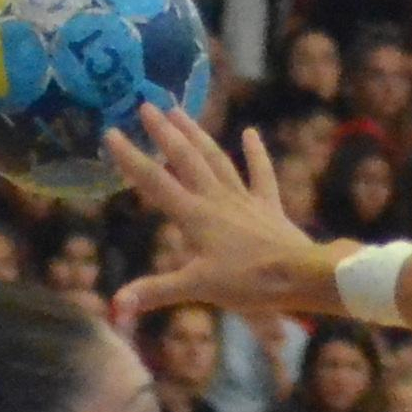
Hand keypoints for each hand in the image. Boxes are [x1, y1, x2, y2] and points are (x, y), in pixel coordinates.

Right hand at [102, 105, 337, 324]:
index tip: (111, 133)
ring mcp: (244, 199)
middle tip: (145, 105)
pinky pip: (261, 174)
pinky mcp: (268, 206)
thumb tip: (115, 306)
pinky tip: (250, 133)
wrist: (300, 276)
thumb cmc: (248, 283)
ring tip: (179, 110)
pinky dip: (256, 153)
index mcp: (194, 216)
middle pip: (185, 159)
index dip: (130, 158)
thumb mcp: (197, 288)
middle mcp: (216, 199)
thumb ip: (155, 292)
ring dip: (197, 134)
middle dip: (163, 133)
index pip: (155, 182)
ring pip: (216, 159)